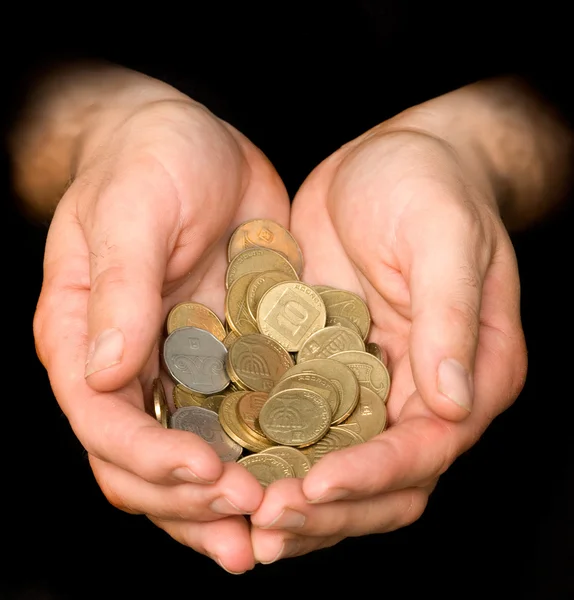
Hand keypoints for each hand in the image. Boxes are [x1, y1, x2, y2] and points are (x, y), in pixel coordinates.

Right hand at [33, 96, 289, 572]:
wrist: (195, 141)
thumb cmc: (149, 160)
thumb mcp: (134, 209)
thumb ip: (120, 289)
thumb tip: (104, 376)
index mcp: (84, 337)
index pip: (101, 422)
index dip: (149, 458)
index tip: (207, 472)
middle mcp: (128, 365)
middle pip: (143, 461)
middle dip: (191, 499)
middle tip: (251, 516)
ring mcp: (179, 365)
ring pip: (192, 455)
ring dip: (225, 503)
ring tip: (271, 532)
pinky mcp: (228, 355)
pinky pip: (241, 419)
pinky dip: (262, 455)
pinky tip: (297, 478)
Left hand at [250, 124, 526, 562]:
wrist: (390, 161)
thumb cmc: (432, 187)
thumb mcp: (445, 240)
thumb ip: (450, 320)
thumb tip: (454, 403)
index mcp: (469, 374)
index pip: (424, 450)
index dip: (370, 477)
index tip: (313, 489)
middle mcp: (420, 394)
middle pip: (380, 480)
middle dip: (325, 509)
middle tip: (264, 524)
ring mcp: (369, 384)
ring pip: (335, 462)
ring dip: (292, 496)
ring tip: (241, 515)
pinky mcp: (324, 365)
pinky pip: (299, 422)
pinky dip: (269, 450)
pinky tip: (227, 462)